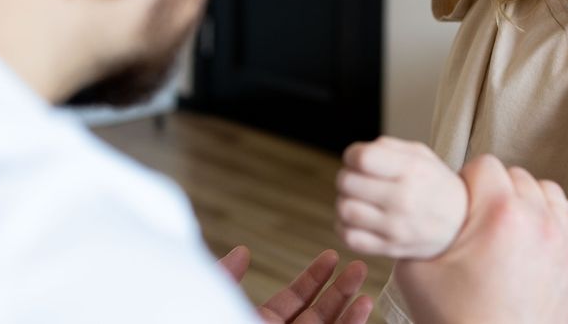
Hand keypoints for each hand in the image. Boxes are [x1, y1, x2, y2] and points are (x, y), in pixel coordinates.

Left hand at [219, 246, 372, 323]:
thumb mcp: (216, 303)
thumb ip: (228, 277)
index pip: (294, 299)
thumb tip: (242, 251)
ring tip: (365, 288)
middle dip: (340, 289)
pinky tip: (362, 308)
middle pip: (318, 313)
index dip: (314, 277)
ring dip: (350, 310)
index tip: (332, 256)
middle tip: (358, 267)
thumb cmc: (202, 321)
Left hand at [335, 137, 467, 258]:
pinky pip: (348, 237)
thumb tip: (355, 156)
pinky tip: (358, 219)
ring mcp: (395, 227)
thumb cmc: (433, 183)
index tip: (358, 159)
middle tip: (358, 179)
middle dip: (347, 176)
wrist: (460, 224)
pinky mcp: (389, 248)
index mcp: (411, 170)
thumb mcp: (420, 155)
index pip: (362, 158)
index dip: (352, 155)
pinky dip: (345, 226)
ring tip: (358, 199)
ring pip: (345, 209)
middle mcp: (403, 199)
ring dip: (345, 200)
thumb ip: (386, 147)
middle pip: (347, 182)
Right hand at [394, 156, 567, 323]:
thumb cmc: (458, 320)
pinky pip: (565, 213)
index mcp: (498, 214)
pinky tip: (528, 235)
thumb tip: (407, 209)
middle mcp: (536, 219)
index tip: (459, 204)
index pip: (483, 165)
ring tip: (503, 226)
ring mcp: (561, 238)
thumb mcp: (417, 272)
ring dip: (523, 199)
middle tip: (477, 219)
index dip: (465, 181)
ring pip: (542, 190)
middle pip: (514, 175)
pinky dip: (548, 216)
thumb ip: (413, 232)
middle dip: (493, 191)